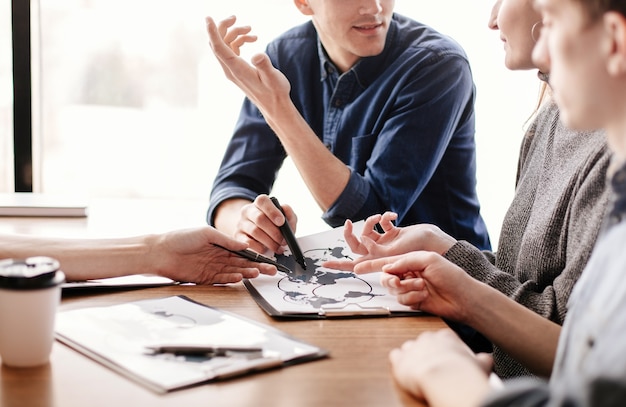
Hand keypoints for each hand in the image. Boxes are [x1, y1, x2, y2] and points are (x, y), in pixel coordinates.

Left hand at [152, 226, 277, 284]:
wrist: (159, 252)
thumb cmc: (181, 238)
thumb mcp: (206, 234)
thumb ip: (226, 241)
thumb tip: (244, 244)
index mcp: (220, 244)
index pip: (242, 251)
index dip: (255, 255)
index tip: (267, 258)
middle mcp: (218, 257)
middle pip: (242, 263)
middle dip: (256, 266)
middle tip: (271, 271)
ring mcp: (212, 268)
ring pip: (234, 271)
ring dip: (246, 273)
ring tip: (258, 274)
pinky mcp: (205, 278)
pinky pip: (222, 279)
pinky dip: (232, 278)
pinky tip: (240, 277)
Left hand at [205, 15, 291, 119]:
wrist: (274, 106)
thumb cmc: (275, 92)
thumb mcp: (273, 77)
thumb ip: (264, 65)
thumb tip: (257, 54)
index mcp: (237, 69)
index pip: (219, 48)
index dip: (212, 32)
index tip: (208, 18)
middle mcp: (230, 70)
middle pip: (218, 44)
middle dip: (224, 27)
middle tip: (236, 17)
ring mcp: (232, 70)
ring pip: (225, 46)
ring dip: (235, 34)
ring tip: (251, 31)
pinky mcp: (236, 70)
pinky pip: (230, 51)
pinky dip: (238, 41)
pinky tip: (252, 39)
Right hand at [227, 195, 297, 254]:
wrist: (260, 230)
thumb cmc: (274, 222)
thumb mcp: (285, 216)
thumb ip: (289, 214)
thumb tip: (288, 220)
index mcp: (260, 202)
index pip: (263, 201)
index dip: (272, 211)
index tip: (281, 222)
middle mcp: (248, 211)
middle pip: (259, 218)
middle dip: (274, 232)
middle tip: (283, 241)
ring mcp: (241, 223)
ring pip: (255, 231)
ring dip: (269, 242)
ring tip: (278, 247)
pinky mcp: (238, 236)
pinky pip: (248, 242)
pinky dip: (259, 247)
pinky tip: (266, 250)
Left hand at [323, 212, 455, 270]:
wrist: (437, 243)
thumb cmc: (418, 251)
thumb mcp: (394, 254)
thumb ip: (376, 251)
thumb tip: (361, 243)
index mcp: (377, 261)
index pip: (353, 265)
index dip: (338, 265)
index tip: (323, 265)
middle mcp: (379, 252)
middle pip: (356, 243)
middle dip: (350, 233)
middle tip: (347, 223)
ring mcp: (385, 242)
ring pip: (368, 229)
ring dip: (371, 220)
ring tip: (380, 217)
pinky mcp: (393, 233)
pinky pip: (382, 223)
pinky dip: (385, 216)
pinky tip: (393, 215)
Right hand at [358, 251, 479, 322]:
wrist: (464, 298)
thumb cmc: (451, 275)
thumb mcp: (428, 260)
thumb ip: (405, 261)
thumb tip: (388, 268)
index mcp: (411, 260)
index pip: (388, 261)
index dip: (371, 264)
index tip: (356, 268)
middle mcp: (408, 273)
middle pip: (386, 277)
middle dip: (392, 280)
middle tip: (402, 282)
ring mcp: (410, 287)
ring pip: (393, 290)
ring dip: (406, 289)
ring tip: (422, 287)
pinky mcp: (413, 301)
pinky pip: (401, 300)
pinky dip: (411, 297)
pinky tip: (424, 296)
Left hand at [390, 329, 491, 404]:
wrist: (445, 377)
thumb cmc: (462, 371)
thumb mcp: (479, 364)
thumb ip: (482, 359)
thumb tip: (487, 359)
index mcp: (446, 336)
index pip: (443, 339)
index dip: (445, 350)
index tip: (448, 359)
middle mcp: (427, 338)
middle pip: (425, 343)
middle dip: (428, 353)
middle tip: (434, 366)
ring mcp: (412, 346)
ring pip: (409, 348)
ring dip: (413, 358)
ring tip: (420, 369)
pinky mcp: (400, 358)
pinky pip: (396, 356)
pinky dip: (400, 363)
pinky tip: (406, 369)